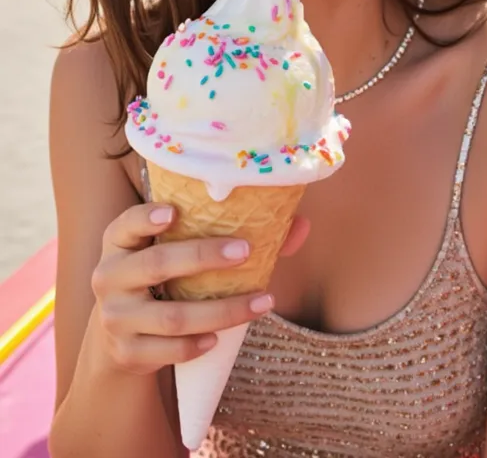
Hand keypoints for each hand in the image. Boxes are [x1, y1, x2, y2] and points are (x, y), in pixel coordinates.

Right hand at [92, 203, 306, 375]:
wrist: (118, 333)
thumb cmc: (163, 277)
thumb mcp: (176, 251)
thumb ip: (228, 233)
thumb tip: (299, 224)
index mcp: (118, 242)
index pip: (125, 224)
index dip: (146, 217)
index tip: (175, 212)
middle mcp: (108, 276)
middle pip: (156, 265)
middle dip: (203, 257)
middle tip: (245, 251)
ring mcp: (114, 317)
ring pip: (172, 316)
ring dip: (221, 311)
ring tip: (261, 302)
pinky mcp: (124, 352)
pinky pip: (165, 351)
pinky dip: (194, 346)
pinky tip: (220, 339)